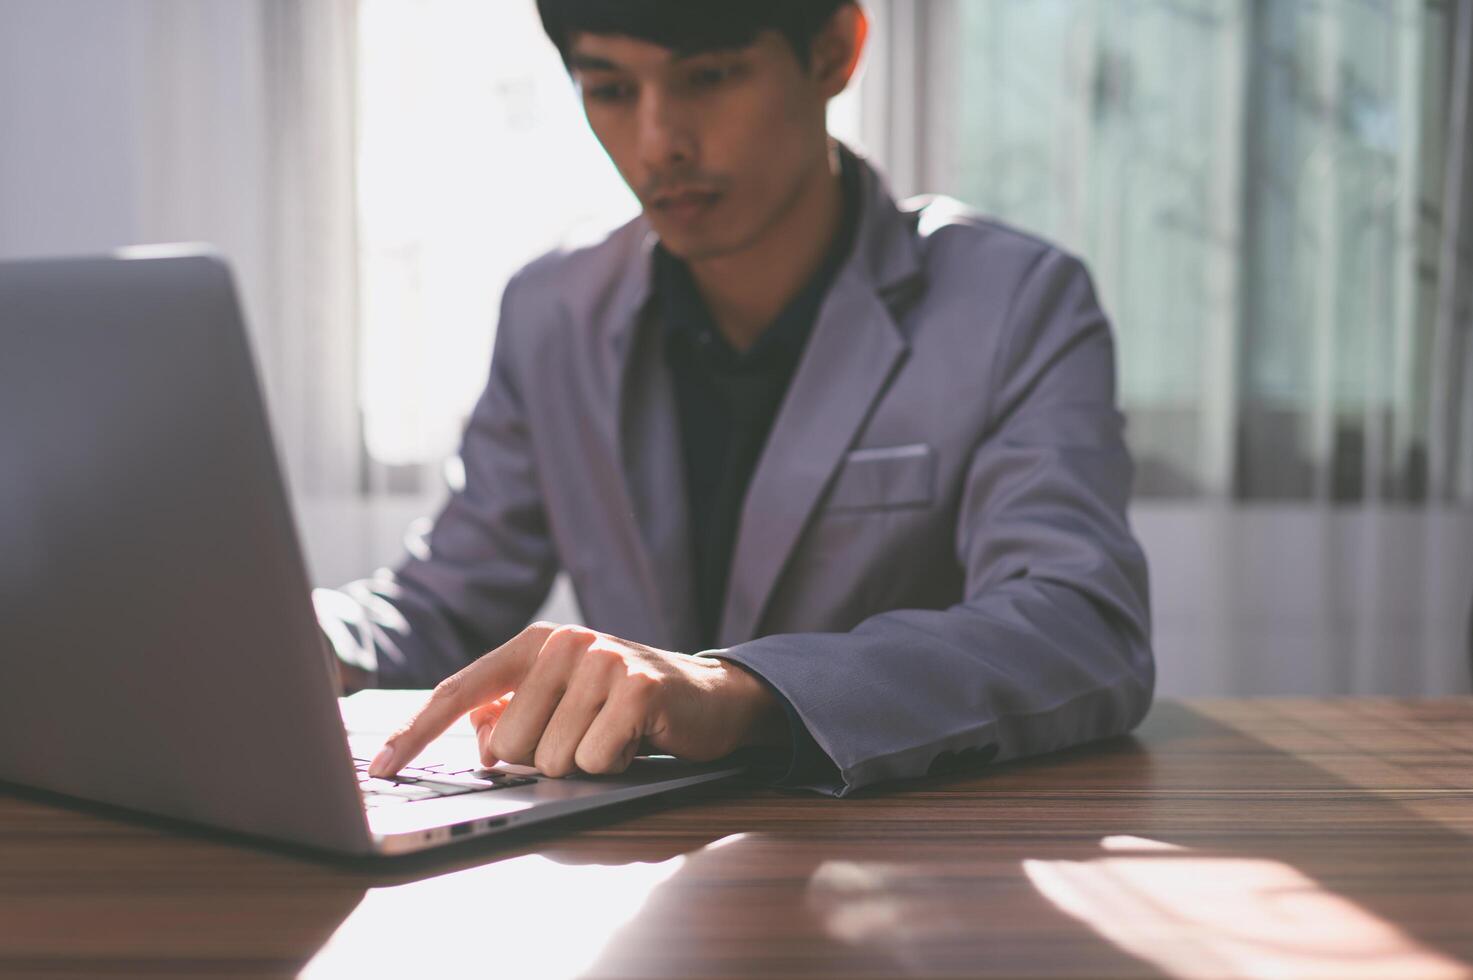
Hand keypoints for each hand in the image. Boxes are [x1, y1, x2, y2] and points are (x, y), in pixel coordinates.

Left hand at [367, 623, 787, 778]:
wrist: (710, 697)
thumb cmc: (623, 707)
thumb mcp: (560, 704)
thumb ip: (510, 715)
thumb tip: (479, 742)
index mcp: (534, 644)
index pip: (460, 691)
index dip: (416, 732)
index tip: (381, 768)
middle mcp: (565, 643)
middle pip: (508, 746)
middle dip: (543, 761)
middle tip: (585, 738)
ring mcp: (603, 660)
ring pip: (551, 759)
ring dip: (583, 765)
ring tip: (613, 737)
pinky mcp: (639, 687)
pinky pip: (594, 760)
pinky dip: (614, 766)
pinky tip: (634, 741)